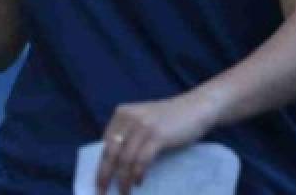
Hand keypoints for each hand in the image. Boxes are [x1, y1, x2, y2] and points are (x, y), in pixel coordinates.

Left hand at [95, 91, 219, 193]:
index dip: (100, 163)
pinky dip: (138, 173)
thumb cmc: (170, 120)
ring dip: (123, 179)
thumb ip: (129, 135)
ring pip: (125, 158)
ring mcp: (142, 126)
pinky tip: (138, 182)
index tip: (98, 181)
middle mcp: (128, 118)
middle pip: (111, 151)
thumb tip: (116, 163)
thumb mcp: (143, 122)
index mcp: (121, 114)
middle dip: (105, 174)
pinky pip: (142, 159)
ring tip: (124, 192)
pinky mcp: (157, 135)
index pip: (105, 142)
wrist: (197, 108)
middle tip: (102, 191)